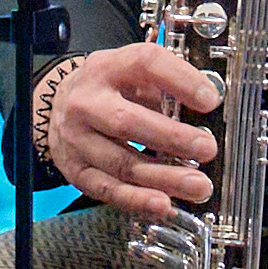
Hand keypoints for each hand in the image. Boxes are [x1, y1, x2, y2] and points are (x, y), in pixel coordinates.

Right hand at [38, 45, 227, 222]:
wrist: (57, 106)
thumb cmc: (109, 90)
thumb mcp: (132, 74)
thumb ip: (165, 87)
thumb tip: (208, 108)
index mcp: (108, 68)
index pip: (144, 64)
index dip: (180, 80)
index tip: (210, 100)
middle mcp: (87, 102)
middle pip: (127, 121)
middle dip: (172, 138)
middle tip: (206, 149)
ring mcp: (77, 138)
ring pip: (121, 163)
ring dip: (163, 178)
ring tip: (198, 185)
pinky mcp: (75, 170)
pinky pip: (108, 190)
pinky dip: (138, 200)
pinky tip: (164, 204)